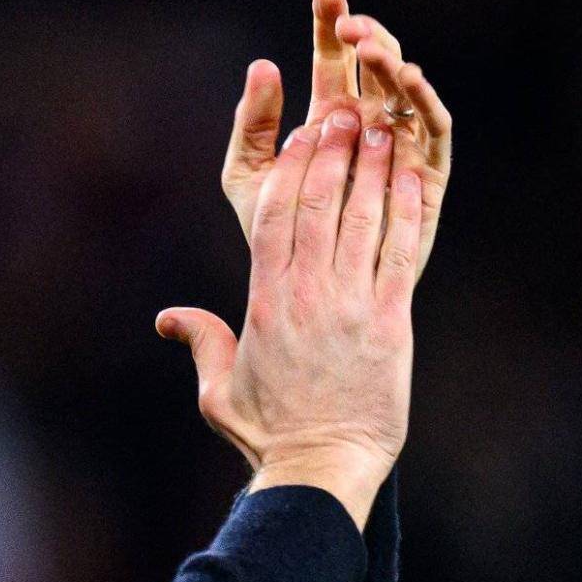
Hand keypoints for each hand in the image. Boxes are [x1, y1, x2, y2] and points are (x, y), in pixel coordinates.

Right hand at [155, 101, 428, 527]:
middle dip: (332, 152)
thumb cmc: (268, 437)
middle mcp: (306, 295)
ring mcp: (350, 306)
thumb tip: (169, 319)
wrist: (319, 470)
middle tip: (343, 111)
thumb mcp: (218, 392)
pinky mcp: (390, 323)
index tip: (300, 135)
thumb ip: (200, 343)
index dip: (289, 168)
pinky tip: (411, 177)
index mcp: (265, 302)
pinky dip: (405, 210)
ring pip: (361, 219)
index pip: (275, 218)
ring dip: (372, 169)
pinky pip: (399, 253)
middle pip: (318, 204)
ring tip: (382, 127)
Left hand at [217, 0, 454, 237]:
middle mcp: (372, 120)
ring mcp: (402, 142)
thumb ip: (250, 124)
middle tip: (348, 22)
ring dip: (392, 60)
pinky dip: (425, 101)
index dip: (330, 23)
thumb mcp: (248, 176)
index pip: (335, 56)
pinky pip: (434, 129)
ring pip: (406, 87)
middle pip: (377, 61)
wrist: (308, 290)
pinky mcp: (427, 172)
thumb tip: (262, 64)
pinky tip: (408, 79)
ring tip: (370, 47)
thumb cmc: (278, 235)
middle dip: (366, 33)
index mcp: (330, 112)